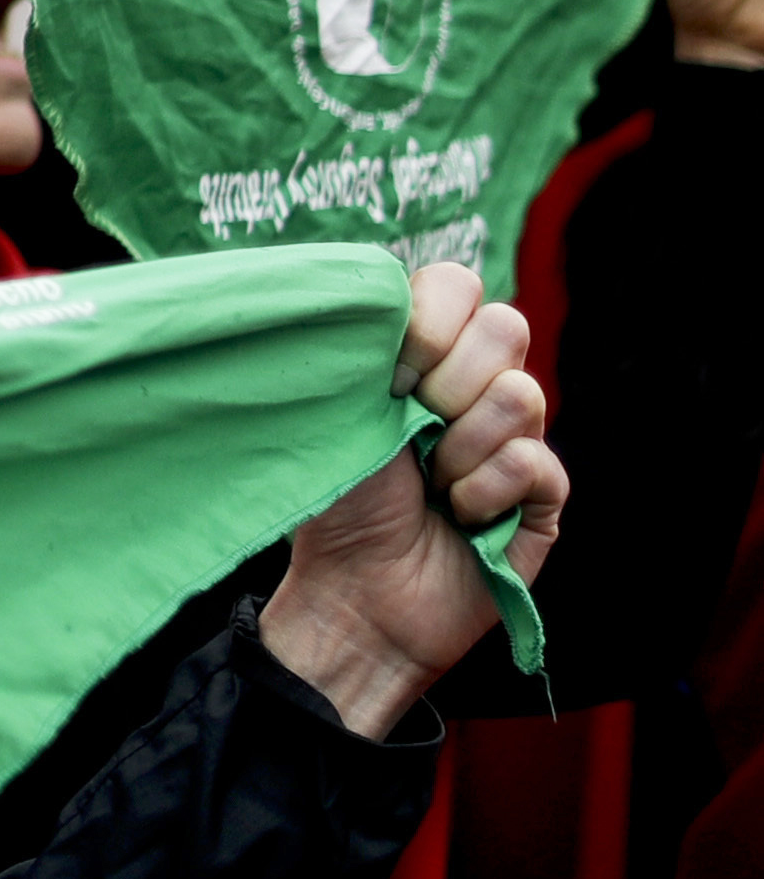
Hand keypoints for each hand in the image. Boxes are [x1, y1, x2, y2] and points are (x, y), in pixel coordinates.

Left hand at [261, 265, 565, 736]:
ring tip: (431, 485)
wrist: (354, 593)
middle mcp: (477, 388)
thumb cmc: (336, 502)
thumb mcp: (334, 413)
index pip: (458, 285)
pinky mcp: (544, 493)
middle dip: (448, 383)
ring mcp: (517, 437)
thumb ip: (361, 348)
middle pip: (507, 328)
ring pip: (522, 395)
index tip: (392, 370)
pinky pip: (533, 463)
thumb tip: (377, 295)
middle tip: (413, 431)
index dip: (432, 320)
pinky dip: (484, 494)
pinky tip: (461, 518)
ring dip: (460, 448)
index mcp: (424, 357)